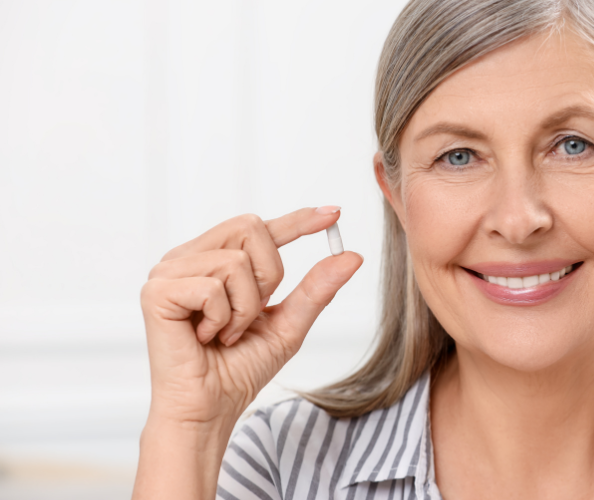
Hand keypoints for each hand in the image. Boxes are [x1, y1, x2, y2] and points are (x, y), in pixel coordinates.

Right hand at [139, 207, 362, 429]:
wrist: (210, 409)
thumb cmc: (240, 369)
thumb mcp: (289, 324)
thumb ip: (316, 289)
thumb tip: (351, 256)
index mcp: (214, 260)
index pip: (258, 228)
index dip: (297, 219)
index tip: (334, 213)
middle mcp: (188, 257)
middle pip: (250, 228)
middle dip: (269, 275)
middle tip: (255, 313)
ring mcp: (168, 271)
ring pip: (235, 262)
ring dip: (245, 308)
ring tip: (226, 333)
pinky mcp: (156, 291)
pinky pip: (212, 287)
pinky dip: (222, 318)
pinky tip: (207, 338)